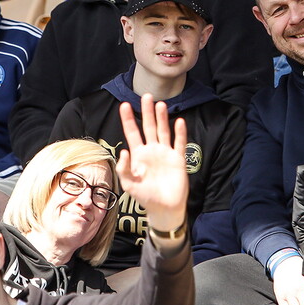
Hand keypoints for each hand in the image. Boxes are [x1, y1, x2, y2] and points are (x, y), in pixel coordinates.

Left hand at [117, 95, 188, 232]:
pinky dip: (179, 133)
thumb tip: (124, 152)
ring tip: (160, 104)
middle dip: (147, 112)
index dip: (128, 119)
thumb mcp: (129, 184)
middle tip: (146, 96)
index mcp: (138, 155)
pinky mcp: (178, 159)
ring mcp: (165, 153)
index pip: (132, 133)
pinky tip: (179, 122)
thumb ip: (124, 168)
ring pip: (163, 131)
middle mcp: (152, 150)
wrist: (164, 208)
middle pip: (148, 127)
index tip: (124, 105)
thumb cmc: (145, 197)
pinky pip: (179, 143)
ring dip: (162, 118)